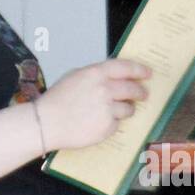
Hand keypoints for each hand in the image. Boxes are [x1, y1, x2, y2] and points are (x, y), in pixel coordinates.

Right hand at [34, 57, 150, 149]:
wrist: (46, 123)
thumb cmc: (56, 100)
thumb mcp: (75, 76)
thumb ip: (95, 75)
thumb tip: (113, 77)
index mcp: (96, 73)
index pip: (126, 68)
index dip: (140, 70)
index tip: (148, 74)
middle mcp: (105, 89)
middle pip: (132, 89)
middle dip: (140, 92)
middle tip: (143, 95)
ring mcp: (108, 109)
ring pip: (128, 109)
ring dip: (126, 109)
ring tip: (112, 111)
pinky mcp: (107, 127)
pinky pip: (117, 123)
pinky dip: (111, 123)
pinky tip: (97, 122)